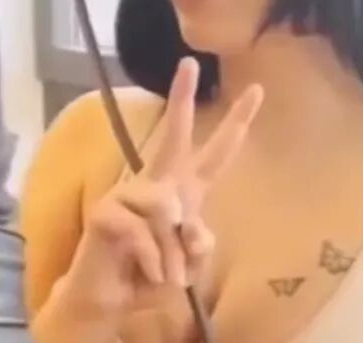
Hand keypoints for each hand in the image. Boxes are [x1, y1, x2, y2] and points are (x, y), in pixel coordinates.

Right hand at [55, 57, 262, 319]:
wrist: (111, 299)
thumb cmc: (153, 272)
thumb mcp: (189, 260)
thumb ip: (197, 239)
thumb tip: (179, 218)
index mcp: (185, 191)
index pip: (216, 154)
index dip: (237, 124)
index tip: (256, 89)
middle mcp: (157, 183)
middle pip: (174, 137)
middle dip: (181, 99)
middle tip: (188, 64)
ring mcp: (127, 194)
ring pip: (166, 212)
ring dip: (172, 255)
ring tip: (164, 272)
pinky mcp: (106, 213)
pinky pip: (145, 235)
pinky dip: (154, 262)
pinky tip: (148, 272)